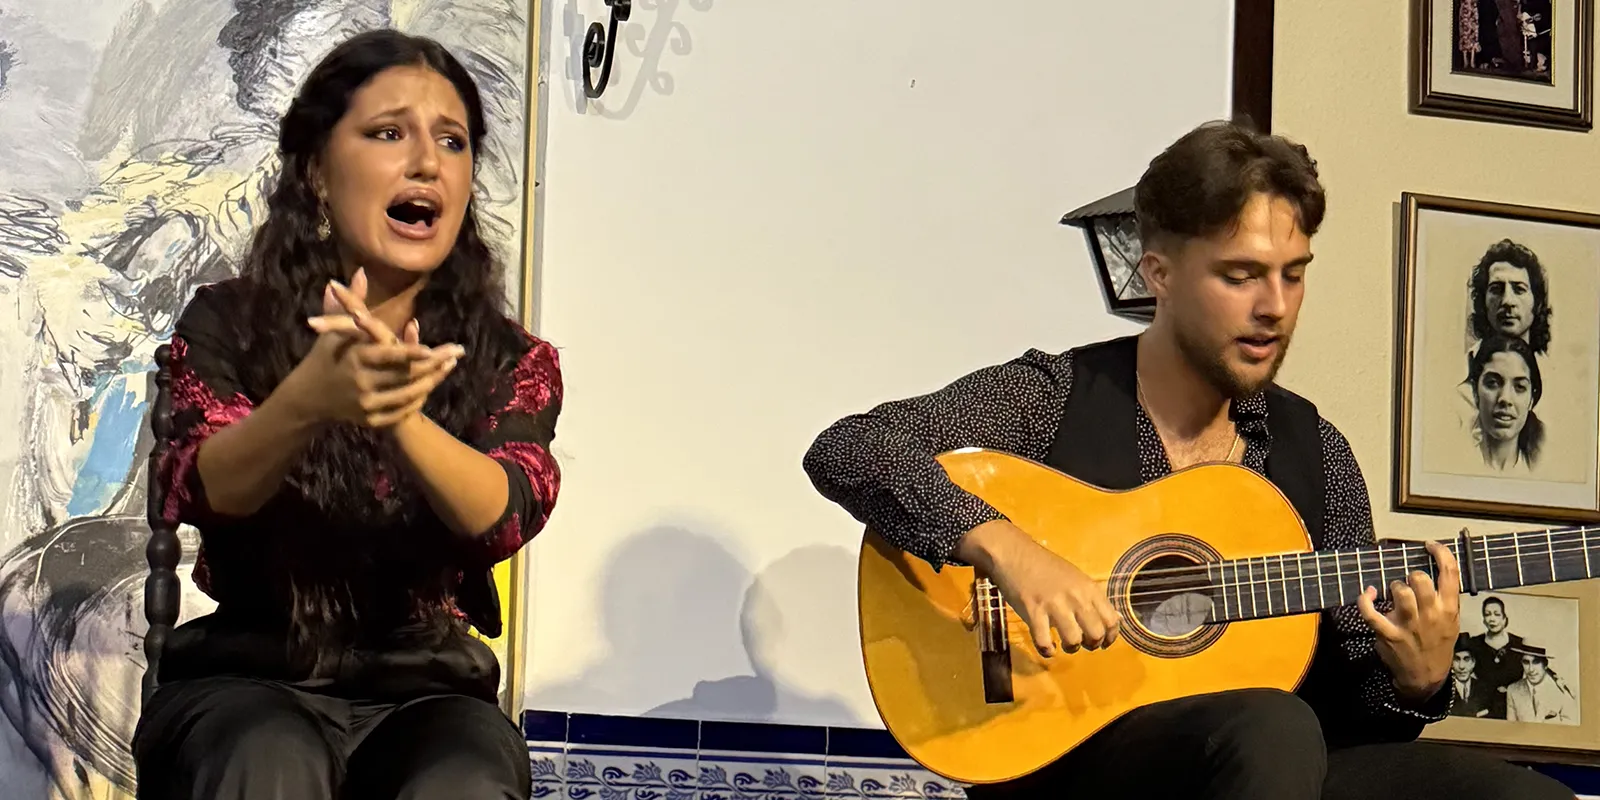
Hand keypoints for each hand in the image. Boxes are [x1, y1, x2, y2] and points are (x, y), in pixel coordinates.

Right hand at [289, 269, 462, 427]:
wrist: (308, 396)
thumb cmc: (326, 355)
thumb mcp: (336, 329)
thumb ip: (352, 302)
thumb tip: (360, 272)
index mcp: (355, 358)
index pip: (389, 355)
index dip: (412, 352)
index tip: (433, 348)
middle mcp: (361, 382)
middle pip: (405, 375)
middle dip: (434, 365)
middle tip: (457, 352)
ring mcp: (366, 404)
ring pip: (408, 394)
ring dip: (433, 381)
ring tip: (451, 366)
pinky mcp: (370, 420)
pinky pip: (401, 412)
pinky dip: (418, 400)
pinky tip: (432, 386)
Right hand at [957, 520, 1120, 656]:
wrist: (1015, 553)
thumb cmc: (1045, 566)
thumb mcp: (1076, 578)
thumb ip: (1091, 598)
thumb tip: (1109, 620)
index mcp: (1089, 588)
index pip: (1111, 621)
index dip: (1109, 638)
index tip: (1102, 644)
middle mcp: (1076, 597)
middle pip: (1095, 634)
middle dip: (1090, 645)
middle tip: (1081, 643)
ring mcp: (1054, 604)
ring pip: (1073, 640)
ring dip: (1070, 648)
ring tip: (1063, 643)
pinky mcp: (1033, 611)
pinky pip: (1044, 642)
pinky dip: (1047, 650)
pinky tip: (1046, 647)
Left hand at [1356, 540, 1460, 698]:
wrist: (1426, 677)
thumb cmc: (1436, 644)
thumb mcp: (1451, 621)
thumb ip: (1444, 598)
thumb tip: (1432, 569)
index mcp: (1449, 609)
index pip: (1449, 574)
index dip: (1440, 553)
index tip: (1430, 546)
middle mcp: (1431, 615)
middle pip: (1420, 579)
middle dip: (1412, 575)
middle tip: (1410, 582)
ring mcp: (1409, 625)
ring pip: (1400, 591)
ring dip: (1394, 586)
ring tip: (1395, 592)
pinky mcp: (1388, 634)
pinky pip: (1371, 612)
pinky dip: (1365, 600)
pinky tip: (1367, 593)